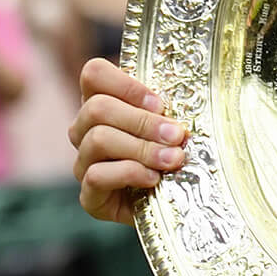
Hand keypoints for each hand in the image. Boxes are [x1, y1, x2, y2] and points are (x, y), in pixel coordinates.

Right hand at [69, 58, 185, 225]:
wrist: (177, 200)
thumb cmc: (175, 150)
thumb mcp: (173, 121)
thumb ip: (168, 104)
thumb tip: (193, 86)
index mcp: (103, 102)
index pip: (94, 75)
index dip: (125, 84)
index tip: (159, 103)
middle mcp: (85, 130)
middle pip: (97, 108)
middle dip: (142, 121)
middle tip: (176, 134)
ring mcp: (83, 163)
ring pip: (98, 140)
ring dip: (142, 148)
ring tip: (173, 158)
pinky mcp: (89, 196)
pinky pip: (97, 176)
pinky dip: (130, 173)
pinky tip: (154, 178)